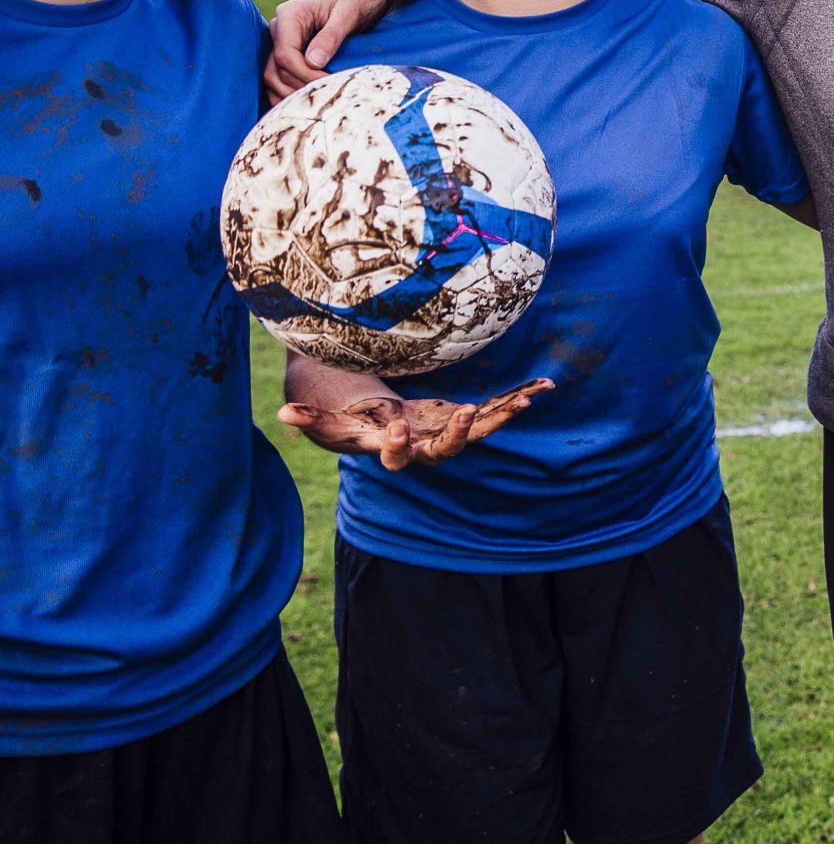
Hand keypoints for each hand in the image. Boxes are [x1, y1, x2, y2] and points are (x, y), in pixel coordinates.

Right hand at [263, 0, 373, 102]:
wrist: (359, 2)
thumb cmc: (356, 4)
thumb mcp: (349, 14)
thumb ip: (331, 36)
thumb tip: (314, 62)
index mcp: (290, 14)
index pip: (285, 53)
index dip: (304, 74)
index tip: (328, 83)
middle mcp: (278, 28)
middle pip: (276, 68)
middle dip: (299, 86)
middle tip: (325, 96)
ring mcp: (278, 41)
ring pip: (271, 76)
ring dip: (289, 93)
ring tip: (315, 101)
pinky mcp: (284, 53)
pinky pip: (275, 78)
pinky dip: (284, 93)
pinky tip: (301, 103)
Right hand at [277, 377, 552, 470]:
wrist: (380, 426)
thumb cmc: (351, 423)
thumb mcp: (331, 422)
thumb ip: (310, 419)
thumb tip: (280, 414)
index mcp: (394, 448)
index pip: (397, 456)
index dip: (398, 446)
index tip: (397, 427)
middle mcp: (426, 446)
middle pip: (446, 450)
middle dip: (460, 433)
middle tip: (471, 410)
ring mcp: (449, 434)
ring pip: (480, 432)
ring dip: (503, 416)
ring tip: (527, 399)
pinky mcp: (466, 419)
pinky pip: (497, 412)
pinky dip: (518, 399)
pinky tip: (544, 387)